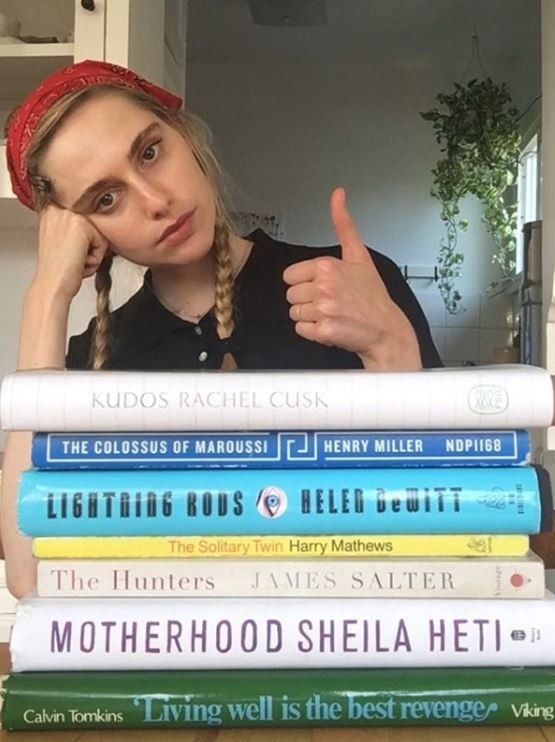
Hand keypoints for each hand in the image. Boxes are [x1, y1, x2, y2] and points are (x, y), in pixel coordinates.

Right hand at [33, 205, 108, 300]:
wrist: (52, 286)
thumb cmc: (58, 272)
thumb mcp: (64, 242)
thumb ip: (76, 231)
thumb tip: (98, 225)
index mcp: (52, 211)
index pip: (86, 225)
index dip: (83, 246)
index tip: (67, 256)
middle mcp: (58, 209)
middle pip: (94, 229)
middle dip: (88, 250)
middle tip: (71, 260)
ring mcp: (69, 215)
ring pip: (99, 236)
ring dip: (92, 255)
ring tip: (74, 262)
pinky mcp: (81, 226)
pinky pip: (103, 244)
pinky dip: (95, 259)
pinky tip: (78, 263)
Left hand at [283, 187, 421, 369]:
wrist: (386, 328)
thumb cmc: (372, 295)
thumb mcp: (359, 256)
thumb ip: (343, 225)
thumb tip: (337, 193)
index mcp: (327, 266)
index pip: (290, 276)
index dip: (304, 282)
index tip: (323, 286)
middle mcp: (323, 286)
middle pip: (290, 295)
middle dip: (306, 300)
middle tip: (330, 302)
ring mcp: (323, 310)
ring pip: (294, 313)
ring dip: (309, 317)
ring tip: (331, 314)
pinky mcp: (324, 331)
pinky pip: (301, 330)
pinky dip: (312, 332)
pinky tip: (330, 326)